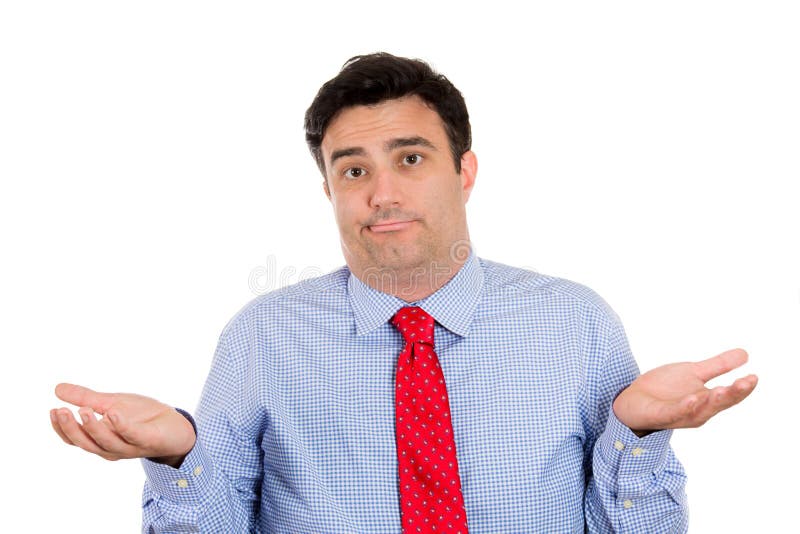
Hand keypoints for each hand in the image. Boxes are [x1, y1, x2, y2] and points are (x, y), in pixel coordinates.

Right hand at [50, 383, 195, 466]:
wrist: (176, 426)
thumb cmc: (143, 417)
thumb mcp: (112, 403)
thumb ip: (87, 398)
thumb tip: (57, 388)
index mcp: (100, 439)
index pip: (75, 439)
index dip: (61, 428)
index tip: (53, 410)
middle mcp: (112, 448)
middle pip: (86, 443)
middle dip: (72, 428)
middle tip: (61, 411)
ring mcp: (130, 446)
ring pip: (106, 442)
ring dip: (94, 427)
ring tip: (84, 410)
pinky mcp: (148, 441)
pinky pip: (132, 435)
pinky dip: (122, 426)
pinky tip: (114, 413)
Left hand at [613, 348, 757, 434]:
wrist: (633, 399)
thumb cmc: (664, 389)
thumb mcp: (693, 372)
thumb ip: (718, 366)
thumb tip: (745, 353)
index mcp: (707, 400)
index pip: (730, 396)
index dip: (742, 388)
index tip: (754, 376)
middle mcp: (698, 411)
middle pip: (720, 404)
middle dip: (734, 393)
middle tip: (747, 381)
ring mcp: (680, 415)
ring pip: (700, 410)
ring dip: (712, 401)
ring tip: (723, 389)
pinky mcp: (661, 416)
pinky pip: (675, 413)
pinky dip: (685, 407)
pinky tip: (693, 398)